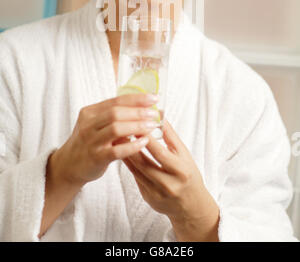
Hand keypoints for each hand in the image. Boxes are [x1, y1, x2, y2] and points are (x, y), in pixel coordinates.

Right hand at [51, 93, 159, 186]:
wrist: (69, 165)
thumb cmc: (89, 142)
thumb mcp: (96, 124)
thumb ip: (113, 116)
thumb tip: (142, 106)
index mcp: (90, 112)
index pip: (116, 100)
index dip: (136, 98)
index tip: (153, 98)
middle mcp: (88, 125)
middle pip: (116, 113)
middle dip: (138, 111)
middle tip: (154, 113)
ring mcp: (91, 141)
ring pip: (116, 129)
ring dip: (137, 126)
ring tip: (152, 126)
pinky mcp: (96, 158)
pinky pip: (116, 150)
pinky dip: (132, 145)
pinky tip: (144, 142)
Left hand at [123, 119, 219, 240]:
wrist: (191, 204)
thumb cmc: (188, 173)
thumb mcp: (184, 154)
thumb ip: (170, 135)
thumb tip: (159, 114)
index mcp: (180, 171)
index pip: (160, 153)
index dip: (147, 139)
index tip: (136, 125)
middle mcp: (169, 184)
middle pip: (145, 163)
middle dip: (131, 146)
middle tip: (120, 130)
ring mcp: (157, 193)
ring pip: (136, 171)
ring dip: (126, 154)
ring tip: (117, 140)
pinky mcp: (148, 198)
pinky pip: (135, 178)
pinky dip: (128, 164)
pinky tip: (122, 152)